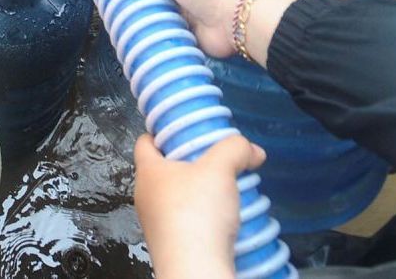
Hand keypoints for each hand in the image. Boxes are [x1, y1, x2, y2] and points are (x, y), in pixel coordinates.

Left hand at [134, 133, 264, 278]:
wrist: (196, 270)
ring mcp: (156, 225)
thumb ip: (236, 149)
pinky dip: (201, 219)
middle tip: (211, 160)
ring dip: (197, 194)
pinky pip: (185, 224)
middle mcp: (146, 199)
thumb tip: (250, 149)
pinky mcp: (171, 246)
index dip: (162, 133)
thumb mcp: (221, 167)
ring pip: (175, 199)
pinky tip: (221, 220)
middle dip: (188, 164)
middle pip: (164, 170)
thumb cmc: (195, 218)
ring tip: (222, 191)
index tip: (181, 131)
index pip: (145, 142)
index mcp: (148, 172)